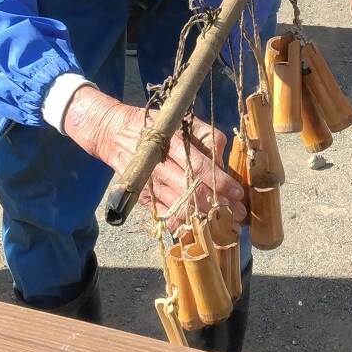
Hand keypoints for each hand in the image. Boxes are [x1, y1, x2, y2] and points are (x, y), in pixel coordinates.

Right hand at [61, 86, 245, 226]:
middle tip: (238, 216)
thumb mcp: (181, 120)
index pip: (199, 166)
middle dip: (217, 205)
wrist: (113, 132)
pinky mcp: (142, 196)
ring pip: (178, 205)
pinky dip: (179, 224)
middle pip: (191, 190)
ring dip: (203, 218)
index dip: (220, 182)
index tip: (238, 193)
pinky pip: (163, 213)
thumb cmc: (155, 125)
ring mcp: (149, 183)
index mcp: (172, 144)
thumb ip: (205, 135)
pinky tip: (198, 232)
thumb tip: (221, 158)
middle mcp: (160, 166)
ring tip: (224, 226)